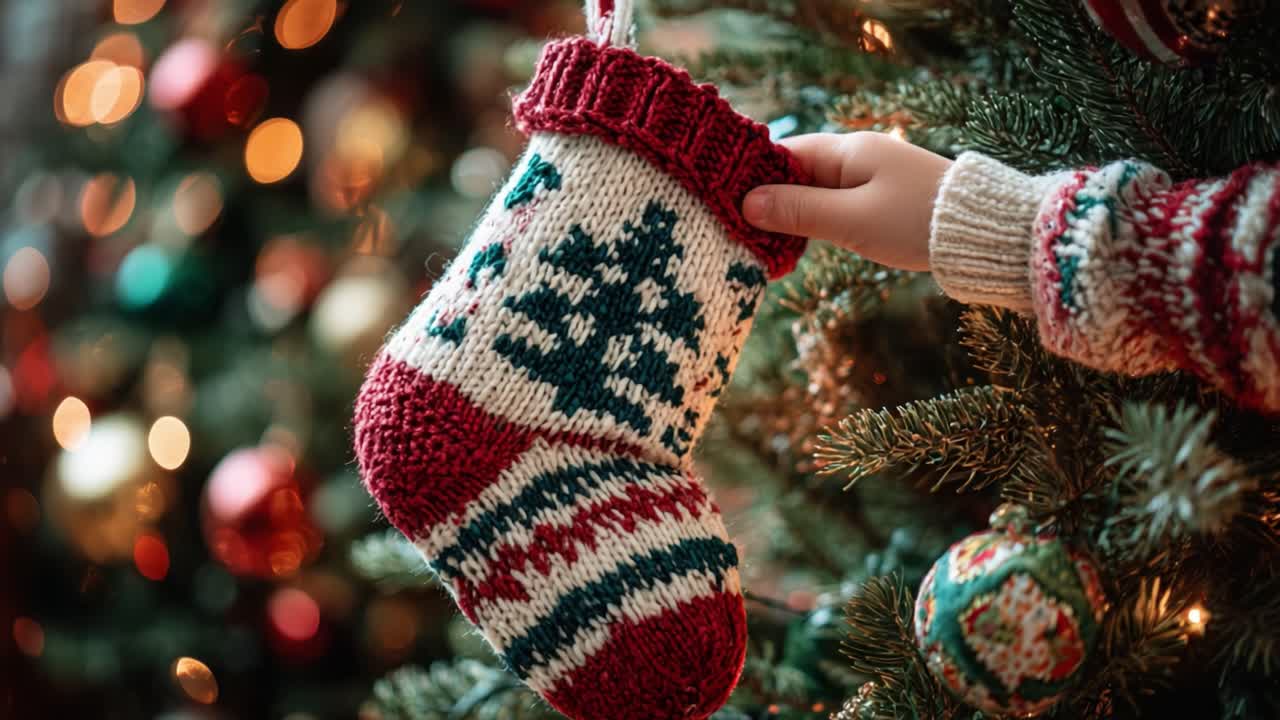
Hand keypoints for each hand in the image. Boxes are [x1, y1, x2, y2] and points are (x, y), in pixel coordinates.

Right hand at [743, 132, 952, 271]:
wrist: (983, 234)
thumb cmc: (916, 223)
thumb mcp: (851, 220)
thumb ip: (799, 211)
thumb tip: (748, 203)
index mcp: (848, 150)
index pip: (784, 153)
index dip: (752, 176)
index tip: (725, 202)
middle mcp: (857, 155)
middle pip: (796, 173)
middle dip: (768, 201)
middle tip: (738, 231)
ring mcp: (871, 176)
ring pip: (815, 192)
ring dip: (791, 216)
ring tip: (763, 244)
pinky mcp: (882, 198)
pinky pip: (836, 204)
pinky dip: (816, 223)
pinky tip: (799, 245)